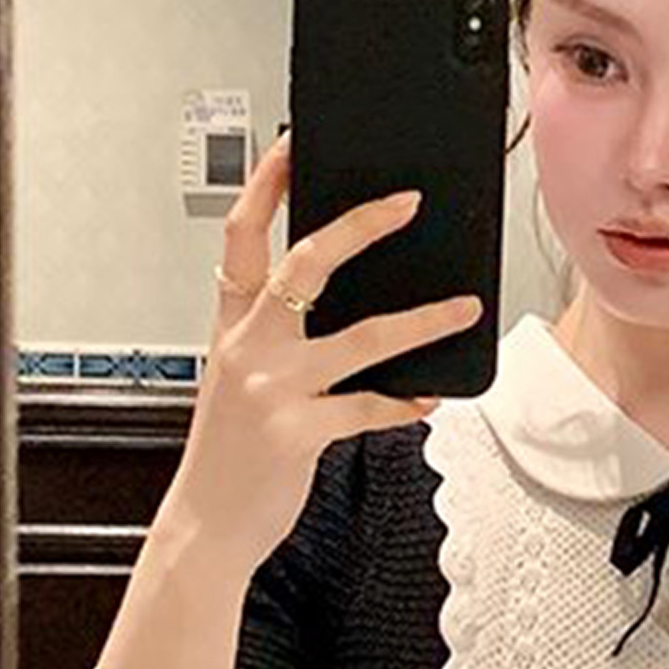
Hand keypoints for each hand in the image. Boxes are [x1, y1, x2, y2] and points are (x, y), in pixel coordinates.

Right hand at [162, 129, 483, 574]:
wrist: (206, 524)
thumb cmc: (228, 457)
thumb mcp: (238, 385)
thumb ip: (276, 343)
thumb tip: (343, 311)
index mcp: (232, 327)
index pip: (242, 237)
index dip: (266, 184)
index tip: (295, 144)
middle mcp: (249, 348)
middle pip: (305, 264)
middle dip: (360, 225)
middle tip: (407, 203)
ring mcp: (273, 389)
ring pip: (362, 337)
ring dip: (422, 320)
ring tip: (463, 309)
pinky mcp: (298, 432)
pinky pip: (369, 407)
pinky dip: (405, 403)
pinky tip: (428, 398)